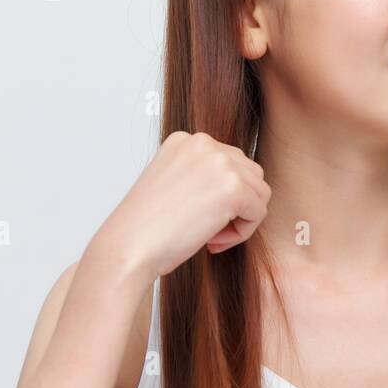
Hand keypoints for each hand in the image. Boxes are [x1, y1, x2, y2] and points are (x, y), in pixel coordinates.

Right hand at [90, 130, 270, 284]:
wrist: (128, 247)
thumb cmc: (147, 227)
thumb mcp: (174, 185)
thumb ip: (204, 175)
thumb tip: (245, 184)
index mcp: (186, 140)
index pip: (230, 162)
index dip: (221, 196)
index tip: (194, 215)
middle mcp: (204, 143)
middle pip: (250, 174)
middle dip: (236, 206)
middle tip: (207, 230)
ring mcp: (220, 162)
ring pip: (259, 193)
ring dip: (241, 220)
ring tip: (211, 236)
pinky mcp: (233, 188)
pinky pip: (258, 212)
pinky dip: (242, 233)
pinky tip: (212, 241)